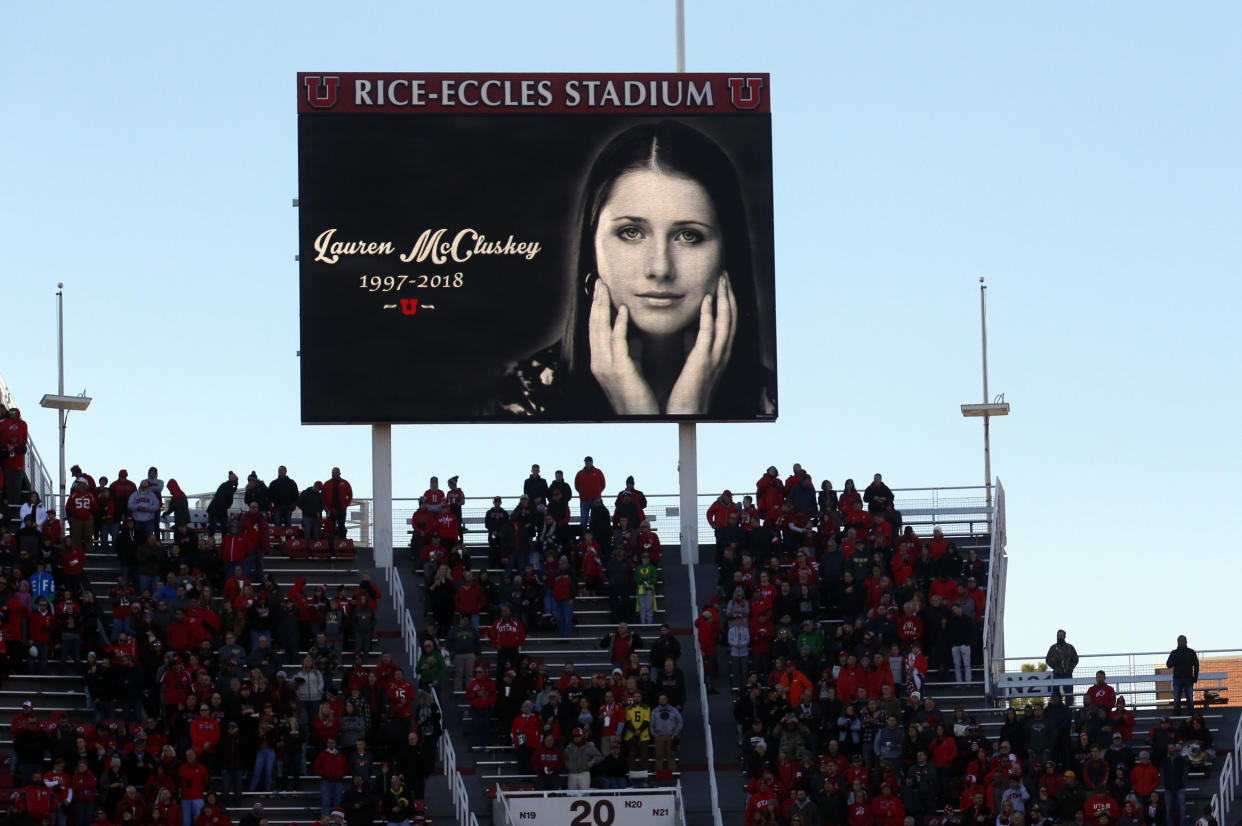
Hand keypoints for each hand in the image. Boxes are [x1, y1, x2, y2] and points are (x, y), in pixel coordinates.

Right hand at [588, 280, 658, 414]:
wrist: (639, 418)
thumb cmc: (637, 397)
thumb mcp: (630, 371)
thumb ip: (630, 354)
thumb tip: (633, 339)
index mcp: (601, 361)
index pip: (596, 329)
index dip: (597, 308)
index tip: (601, 291)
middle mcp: (599, 362)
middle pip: (594, 325)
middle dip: (596, 302)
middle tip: (600, 282)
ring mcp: (607, 366)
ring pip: (601, 330)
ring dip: (603, 307)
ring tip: (605, 288)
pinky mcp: (620, 370)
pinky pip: (617, 342)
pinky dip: (618, 324)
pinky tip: (622, 310)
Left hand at [666, 273, 735, 414]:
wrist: (687, 411)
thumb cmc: (688, 389)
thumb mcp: (694, 363)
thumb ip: (694, 346)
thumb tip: (689, 332)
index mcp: (721, 352)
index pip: (729, 321)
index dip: (727, 301)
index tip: (723, 283)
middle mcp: (722, 352)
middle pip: (731, 317)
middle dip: (729, 294)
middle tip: (724, 274)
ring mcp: (715, 356)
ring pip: (725, 321)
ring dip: (723, 298)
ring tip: (720, 279)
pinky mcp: (703, 360)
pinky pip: (708, 332)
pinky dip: (709, 313)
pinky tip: (707, 298)